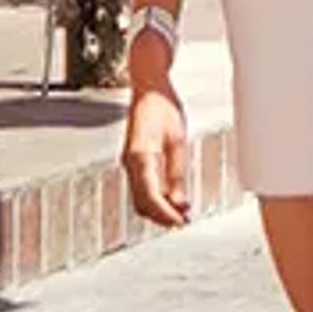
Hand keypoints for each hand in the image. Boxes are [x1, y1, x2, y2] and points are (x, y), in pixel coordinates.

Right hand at [120, 68, 194, 231]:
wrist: (148, 88)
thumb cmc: (162, 106)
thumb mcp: (178, 140)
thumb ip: (177, 173)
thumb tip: (180, 202)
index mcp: (140, 157)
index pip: (151, 197)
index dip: (166, 214)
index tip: (181, 222)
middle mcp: (130, 163)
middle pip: (142, 203)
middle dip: (161, 217)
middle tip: (183, 222)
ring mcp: (129, 163)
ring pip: (140, 198)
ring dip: (158, 210)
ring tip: (180, 214)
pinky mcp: (134, 162)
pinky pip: (141, 188)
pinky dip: (155, 199)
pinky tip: (171, 199)